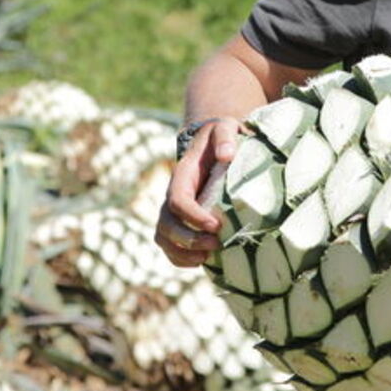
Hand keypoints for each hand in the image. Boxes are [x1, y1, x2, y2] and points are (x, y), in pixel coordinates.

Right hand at [155, 117, 240, 265]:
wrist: (214, 144)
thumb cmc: (221, 138)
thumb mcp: (225, 128)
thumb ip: (226, 136)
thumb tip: (226, 155)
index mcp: (182, 176)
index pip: (178, 200)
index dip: (193, 216)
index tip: (215, 225)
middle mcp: (173, 195)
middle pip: (166, 224)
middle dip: (188, 239)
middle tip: (215, 243)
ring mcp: (174, 211)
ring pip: (164, 238)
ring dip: (182, 253)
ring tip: (207, 257)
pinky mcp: (181, 223)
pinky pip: (170, 246)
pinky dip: (181, 258)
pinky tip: (202, 261)